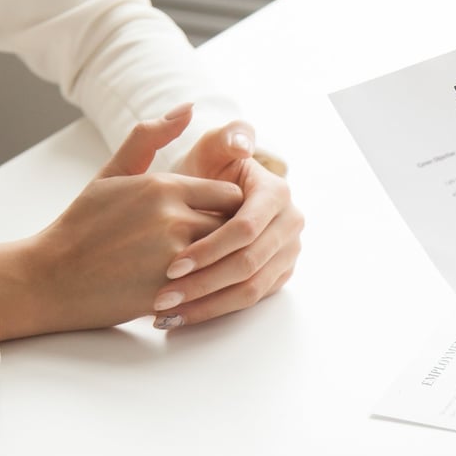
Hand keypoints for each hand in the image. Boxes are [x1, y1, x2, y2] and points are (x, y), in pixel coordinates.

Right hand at [0, 105, 243, 339]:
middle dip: (226, 234)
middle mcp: (174, 218)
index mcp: (165, 187)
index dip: (225, 209)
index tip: (213, 218)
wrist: (50, 278)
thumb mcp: (112, 174)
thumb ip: (149, 138)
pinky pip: (208, 286)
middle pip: (232, 225)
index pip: (231, 194)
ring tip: (202, 265)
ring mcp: (174, 257)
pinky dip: (204, 286)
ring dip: (218, 261)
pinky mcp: (170, 291)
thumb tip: (188, 107)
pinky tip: (187, 286)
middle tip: (212, 243)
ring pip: (224, 256)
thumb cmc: (83, 224)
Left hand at [151, 120, 303, 328]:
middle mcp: (291, 223)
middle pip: (248, 264)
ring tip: (166, 313)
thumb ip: (225, 138)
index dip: (209, 249)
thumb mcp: (211, 149)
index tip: (171, 265)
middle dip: (203, 283)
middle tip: (164, 297)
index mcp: (276, 193)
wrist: (212, 198)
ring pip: (249, 289)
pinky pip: (249, 300)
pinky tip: (180, 317)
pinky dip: (214, 311)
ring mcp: (288, 252)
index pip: (245, 230)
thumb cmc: (205, 172)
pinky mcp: (279, 275)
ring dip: (207, 305)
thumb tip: (242, 144)